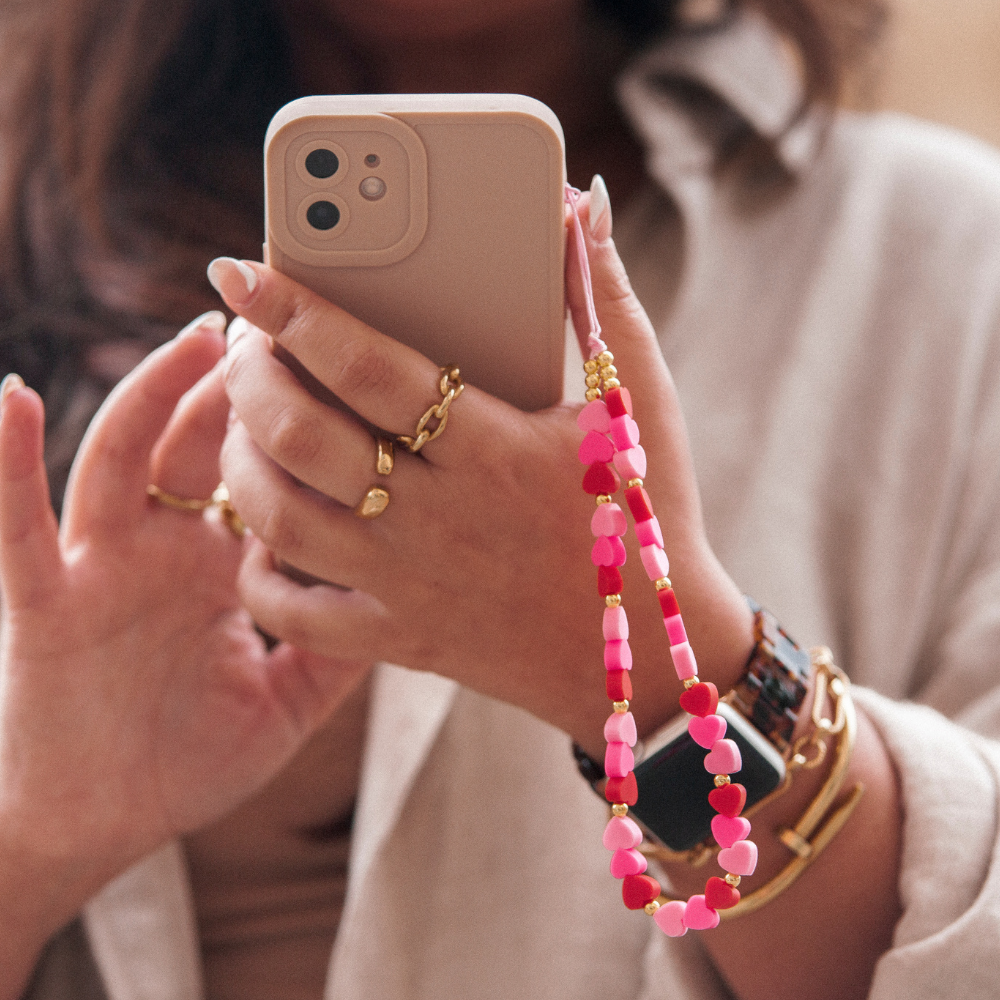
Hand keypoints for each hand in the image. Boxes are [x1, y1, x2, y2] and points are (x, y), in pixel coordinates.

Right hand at [0, 315, 369, 913]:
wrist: (103, 823)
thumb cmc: (191, 761)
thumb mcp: (287, 700)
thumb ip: (338, 648)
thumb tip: (402, 598)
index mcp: (219, 570)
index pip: (258, 478)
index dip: (289, 428)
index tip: (335, 376)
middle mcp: (163, 552)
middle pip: (199, 448)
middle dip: (233, 387)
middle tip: (279, 327)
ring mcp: (103, 567)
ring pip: (127, 458)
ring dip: (154, 393)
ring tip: (199, 337)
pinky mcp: (46, 599)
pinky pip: (21, 525)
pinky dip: (10, 463)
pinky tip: (17, 398)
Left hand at [217, 193, 753, 752]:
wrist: (648, 650)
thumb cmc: (643, 512)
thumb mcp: (638, 399)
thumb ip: (600, 295)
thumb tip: (574, 200)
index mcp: (494, 449)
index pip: (368, 367)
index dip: (295, 310)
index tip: (240, 271)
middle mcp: (439, 518)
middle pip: (302, 437)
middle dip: (248, 376)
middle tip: (242, 341)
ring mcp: (411, 585)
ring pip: (281, 519)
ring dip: (240, 459)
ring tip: (243, 419)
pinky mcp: (401, 640)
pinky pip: (297, 613)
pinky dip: (259, 571)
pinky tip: (261, 529)